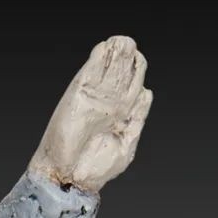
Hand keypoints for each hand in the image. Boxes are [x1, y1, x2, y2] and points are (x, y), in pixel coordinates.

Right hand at [30, 35, 151, 193]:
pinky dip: (97, 61)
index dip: (137, 71)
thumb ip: (137, 120)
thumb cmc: (96, 168)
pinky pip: (88, 74)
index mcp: (121, 114)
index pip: (132, 86)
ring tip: (122, 41)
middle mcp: (107, 103)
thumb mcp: (126, 145)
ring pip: (105, 71)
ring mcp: (92, 98)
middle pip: (120, 75)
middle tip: (130, 45)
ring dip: (114, 55)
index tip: (140, 59)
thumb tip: (147, 93)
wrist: (70, 177)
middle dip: (126, 59)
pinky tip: (105, 47)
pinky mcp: (77, 97)